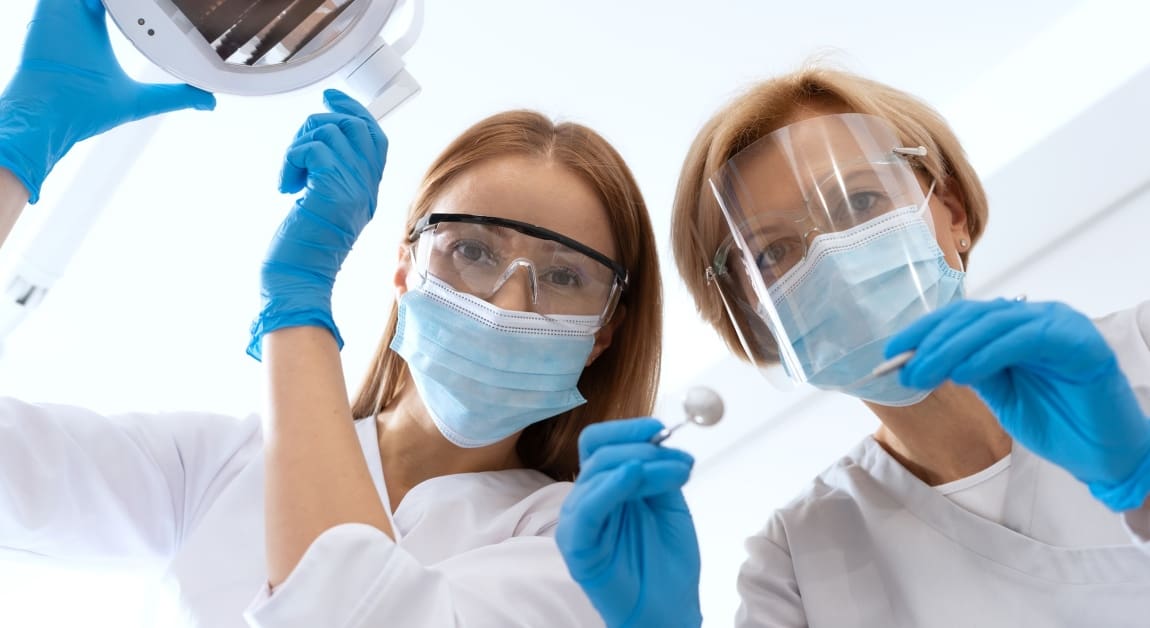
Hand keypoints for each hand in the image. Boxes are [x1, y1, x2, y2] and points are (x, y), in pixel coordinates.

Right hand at [0, 0, 214, 201]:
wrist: (51, 115)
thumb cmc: (85, 110)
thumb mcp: (141, 99)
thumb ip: (175, 96)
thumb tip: (208, 102)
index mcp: (94, 22)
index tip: (171, 0)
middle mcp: (77, 10)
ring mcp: (64, 5)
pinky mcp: (53, 5)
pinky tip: (127, 2)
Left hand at [247, 89, 387, 359]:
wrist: (297, 281)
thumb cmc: (303, 249)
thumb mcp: (326, 205)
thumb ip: (332, 175)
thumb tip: (320, 139)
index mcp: (368, 189)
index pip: (374, 135)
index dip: (353, 110)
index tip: (330, 98)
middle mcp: (366, 187)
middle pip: (354, 125)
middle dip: (319, 125)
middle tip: (298, 150)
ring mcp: (352, 188)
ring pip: (329, 131)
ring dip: (298, 146)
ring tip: (291, 175)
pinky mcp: (332, 190)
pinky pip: (312, 148)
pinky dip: (291, 160)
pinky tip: (287, 185)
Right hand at [557, 418, 701, 627]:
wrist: (668, 610)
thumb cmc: (666, 563)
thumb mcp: (670, 505)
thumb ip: (661, 472)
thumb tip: (664, 440)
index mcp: (606, 487)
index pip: (601, 442)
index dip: (628, 429)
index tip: (662, 427)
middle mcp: (587, 499)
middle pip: (597, 451)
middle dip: (639, 444)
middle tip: (675, 454)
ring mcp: (578, 522)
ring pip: (596, 473)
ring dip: (641, 464)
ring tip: (677, 474)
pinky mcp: (576, 545)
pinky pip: (587, 509)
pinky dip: (610, 487)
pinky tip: (633, 477)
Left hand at [889, 298, 1149, 510]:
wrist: (1104, 456)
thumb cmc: (1055, 422)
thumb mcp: (999, 393)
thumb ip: (970, 369)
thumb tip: (923, 359)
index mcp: (1017, 325)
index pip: (963, 317)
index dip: (925, 331)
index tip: (892, 352)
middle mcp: (1037, 316)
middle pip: (973, 317)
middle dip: (932, 342)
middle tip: (904, 368)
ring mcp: (1060, 324)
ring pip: (994, 324)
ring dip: (952, 348)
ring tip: (925, 373)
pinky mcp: (1078, 342)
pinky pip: (1025, 338)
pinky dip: (989, 354)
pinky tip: (963, 374)